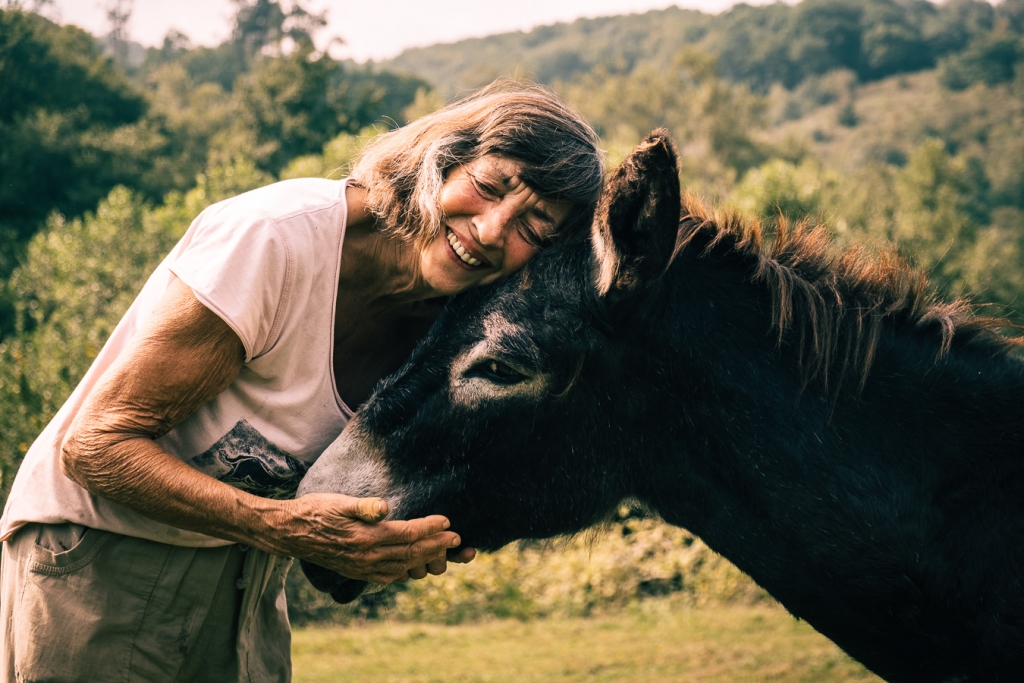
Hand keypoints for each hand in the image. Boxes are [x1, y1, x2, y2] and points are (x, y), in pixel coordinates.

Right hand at [264, 493, 466, 583]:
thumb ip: (363, 506)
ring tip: (445, 556)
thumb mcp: (339, 502)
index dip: (430, 528)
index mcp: (367, 538)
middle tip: (458, 541)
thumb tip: (384, 506)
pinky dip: (405, 573)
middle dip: (437, 547)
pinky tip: (413, 570)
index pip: (408, 534)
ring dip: (426, 561)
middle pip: (411, 553)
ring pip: (403, 567)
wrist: (290, 533)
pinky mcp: (357, 572)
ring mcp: (363, 568)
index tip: (448, 521)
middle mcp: (368, 558)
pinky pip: (388, 577)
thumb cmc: (316, 510)